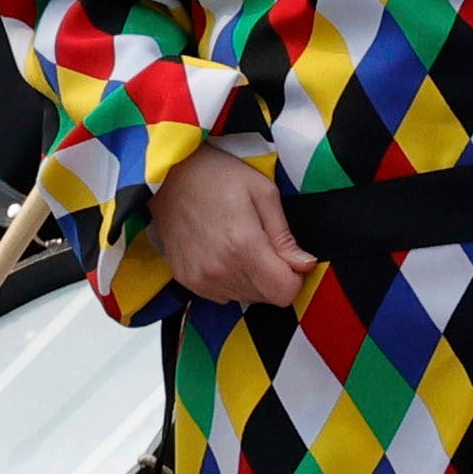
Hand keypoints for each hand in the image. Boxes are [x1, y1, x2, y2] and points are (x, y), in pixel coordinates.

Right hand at [148, 149, 315, 306]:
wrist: (167, 176)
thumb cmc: (217, 176)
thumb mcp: (262, 192)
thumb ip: (284, 236)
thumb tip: (305, 265)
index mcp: (244, 246)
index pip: (284, 293)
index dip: (294, 278)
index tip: (288, 257)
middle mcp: (221, 270)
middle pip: (266, 298)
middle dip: (273, 277)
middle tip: (263, 244)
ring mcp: (201, 279)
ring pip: (245, 298)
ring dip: (251, 279)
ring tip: (239, 244)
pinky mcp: (186, 280)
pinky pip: (222, 295)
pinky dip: (229, 280)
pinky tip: (222, 253)